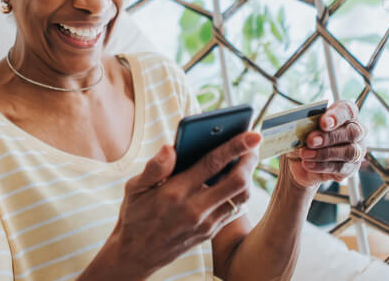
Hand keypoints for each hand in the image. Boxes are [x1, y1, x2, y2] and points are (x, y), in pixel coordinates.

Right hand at [87, 132, 260, 279]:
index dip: (235, 146)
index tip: (252, 134)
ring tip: (247, 158)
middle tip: (254, 143)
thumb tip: (170, 147)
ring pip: (241, 197)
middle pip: (237, 181)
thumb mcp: (134, 188)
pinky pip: (233, 209)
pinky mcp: (210, 232)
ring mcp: (205, 223)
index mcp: (174, 192)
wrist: (136, 255)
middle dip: (250, 159)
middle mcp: (194, 209)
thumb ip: (154, 167)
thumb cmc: (135, 215)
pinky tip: (236, 178)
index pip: (211, 163)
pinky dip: (240, 191)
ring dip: (249, 175)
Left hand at [283, 100, 366, 188]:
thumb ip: (304, 125)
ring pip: (349, 152)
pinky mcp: (350, 168)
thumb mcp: (299, 128)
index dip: (337, 116)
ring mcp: (356, 150)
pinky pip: (341, 168)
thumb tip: (301, 128)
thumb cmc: (303, 137)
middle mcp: (355, 130)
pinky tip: (308, 164)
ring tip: (305, 154)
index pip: (348, 110)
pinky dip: (322, 166)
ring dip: (324, 154)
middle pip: (351, 132)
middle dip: (329, 137)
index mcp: (344, 113)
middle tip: (311, 141)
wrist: (298, 160)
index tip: (323, 123)